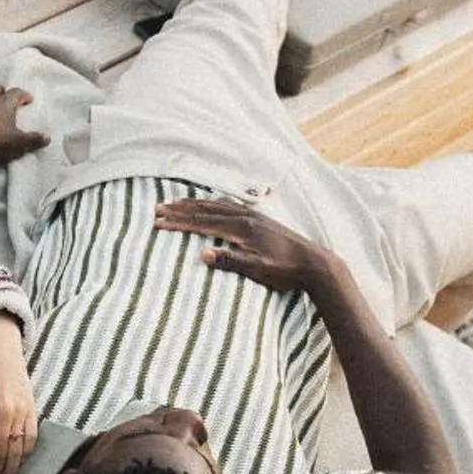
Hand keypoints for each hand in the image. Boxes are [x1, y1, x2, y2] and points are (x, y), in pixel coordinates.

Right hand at [153, 197, 341, 295]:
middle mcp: (246, 217)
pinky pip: (230, 206)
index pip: (202, 223)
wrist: (314, 263)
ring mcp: (254, 216)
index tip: (158, 222)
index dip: (178, 222)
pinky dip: (213, 203)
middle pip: (206, 209)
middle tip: (158, 208)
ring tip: (177, 202)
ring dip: (195, 204)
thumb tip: (202, 254)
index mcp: (241, 228)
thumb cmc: (286, 270)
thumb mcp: (257, 269)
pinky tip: (211, 205)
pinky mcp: (261, 219)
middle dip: (180, 209)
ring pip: (217, 204)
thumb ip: (230, 261)